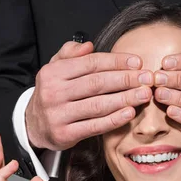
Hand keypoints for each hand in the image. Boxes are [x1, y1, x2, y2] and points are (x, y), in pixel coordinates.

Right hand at [25, 41, 152, 150]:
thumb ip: (69, 53)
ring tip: (144, 94)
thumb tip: (89, 45)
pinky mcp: (65, 134)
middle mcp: (54, 93)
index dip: (116, 62)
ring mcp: (58, 115)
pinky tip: (129, 112)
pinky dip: (114, 119)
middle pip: (97, 83)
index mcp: (53, 73)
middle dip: (126, 79)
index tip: (137, 63)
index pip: (91, 63)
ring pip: (98, 105)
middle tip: (147, 78)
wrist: (34, 125)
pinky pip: (95, 126)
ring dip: (125, 99)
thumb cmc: (52, 94)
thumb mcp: (54, 69)